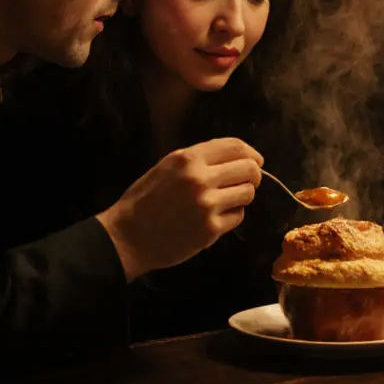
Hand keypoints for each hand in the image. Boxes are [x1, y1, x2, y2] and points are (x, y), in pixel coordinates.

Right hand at [96, 137, 262, 280]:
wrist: (127, 236)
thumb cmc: (144, 200)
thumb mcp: (166, 167)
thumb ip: (197, 160)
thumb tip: (233, 158)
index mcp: (188, 158)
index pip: (234, 146)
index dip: (251, 153)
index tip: (256, 161)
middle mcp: (200, 178)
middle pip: (249, 169)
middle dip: (254, 174)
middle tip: (248, 181)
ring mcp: (207, 205)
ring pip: (247, 193)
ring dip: (242, 196)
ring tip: (227, 200)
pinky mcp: (211, 229)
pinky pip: (238, 216)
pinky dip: (232, 216)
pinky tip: (216, 217)